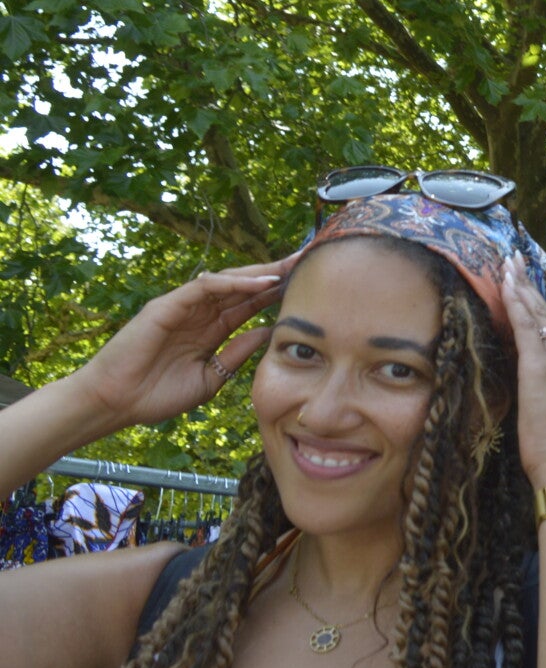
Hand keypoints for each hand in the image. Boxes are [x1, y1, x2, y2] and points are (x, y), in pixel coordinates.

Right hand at [66, 254, 295, 433]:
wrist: (116, 404)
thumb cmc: (157, 395)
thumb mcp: (211, 377)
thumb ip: (237, 354)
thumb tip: (268, 333)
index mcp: (211, 330)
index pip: (249, 304)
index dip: (276, 294)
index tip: (307, 286)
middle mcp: (200, 314)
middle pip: (243, 287)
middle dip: (274, 275)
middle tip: (307, 263)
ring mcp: (183, 307)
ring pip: (227, 281)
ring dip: (259, 274)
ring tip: (290, 267)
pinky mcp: (166, 306)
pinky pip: (203, 288)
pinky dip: (231, 283)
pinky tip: (259, 283)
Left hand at [504, 259, 545, 486]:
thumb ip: (541, 387)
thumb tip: (521, 374)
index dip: (538, 303)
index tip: (525, 283)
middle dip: (529, 285)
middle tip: (515, 261)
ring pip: (538, 314)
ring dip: (521, 287)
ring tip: (508, 265)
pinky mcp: (541, 368)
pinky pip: (528, 327)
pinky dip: (517, 304)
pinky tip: (506, 286)